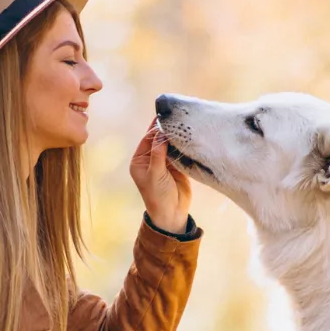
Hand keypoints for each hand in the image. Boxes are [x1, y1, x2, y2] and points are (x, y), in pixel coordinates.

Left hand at [129, 120, 191, 234]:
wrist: (172, 214)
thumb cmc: (158, 196)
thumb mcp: (155, 174)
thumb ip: (158, 153)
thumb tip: (160, 132)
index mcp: (139, 161)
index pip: (147, 139)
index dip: (156, 128)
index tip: (165, 117)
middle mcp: (150, 160)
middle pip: (159, 140)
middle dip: (167, 130)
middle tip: (177, 117)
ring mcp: (164, 162)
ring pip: (170, 145)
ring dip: (176, 136)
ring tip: (185, 123)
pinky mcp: (177, 166)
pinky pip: (180, 152)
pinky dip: (184, 145)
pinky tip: (190, 136)